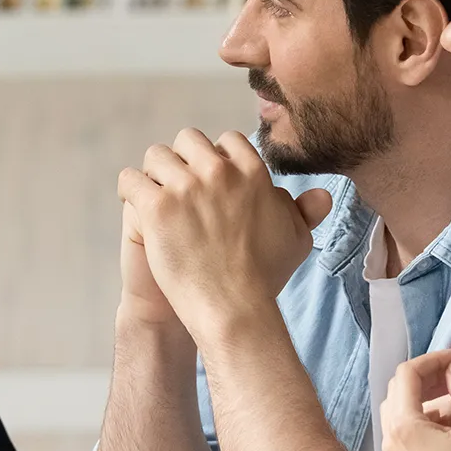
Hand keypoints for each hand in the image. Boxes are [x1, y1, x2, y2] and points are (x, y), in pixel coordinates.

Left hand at [116, 129, 331, 340]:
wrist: (232, 309)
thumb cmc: (263, 278)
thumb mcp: (295, 240)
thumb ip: (305, 212)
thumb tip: (320, 195)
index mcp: (252, 172)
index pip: (226, 142)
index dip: (214, 160)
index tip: (207, 182)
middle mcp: (219, 172)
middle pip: (188, 141)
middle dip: (182, 161)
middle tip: (177, 188)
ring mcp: (186, 188)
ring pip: (156, 155)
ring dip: (153, 173)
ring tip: (154, 197)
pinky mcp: (158, 207)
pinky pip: (131, 180)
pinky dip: (130, 190)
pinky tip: (135, 205)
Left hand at [379, 355, 450, 450]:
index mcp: (404, 427)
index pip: (408, 374)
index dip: (436, 359)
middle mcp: (390, 442)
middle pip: (399, 391)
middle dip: (428, 375)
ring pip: (399, 413)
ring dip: (424, 397)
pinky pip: (404, 436)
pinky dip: (422, 420)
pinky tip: (448, 422)